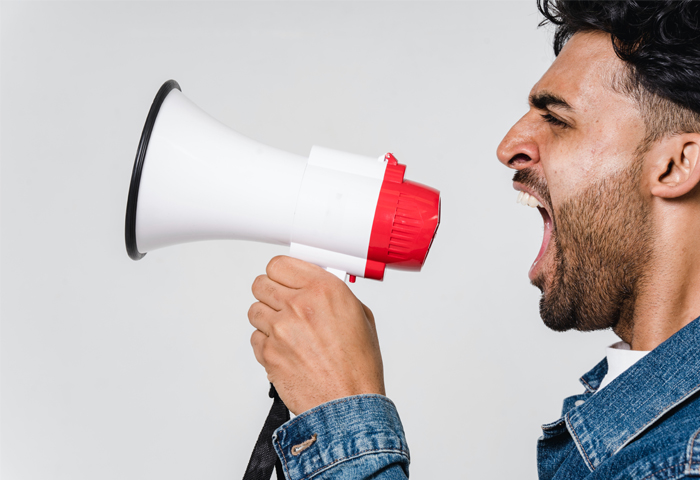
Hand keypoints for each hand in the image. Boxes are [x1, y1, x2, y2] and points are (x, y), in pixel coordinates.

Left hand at [248, 256, 384, 414]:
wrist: (348, 403)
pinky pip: (255, 338)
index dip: (282, 273)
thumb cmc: (358, 367)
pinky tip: (285, 349)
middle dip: (272, 292)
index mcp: (324, 290)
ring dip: (267, 318)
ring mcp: (280, 330)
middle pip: (261, 283)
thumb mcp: (360, 316)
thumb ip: (335, 295)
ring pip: (254, 310)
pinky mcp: (268, 353)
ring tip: (286, 330)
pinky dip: (266, 342)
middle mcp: (299, 306)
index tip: (285, 278)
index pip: (280, 264)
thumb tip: (318, 287)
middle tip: (283, 303)